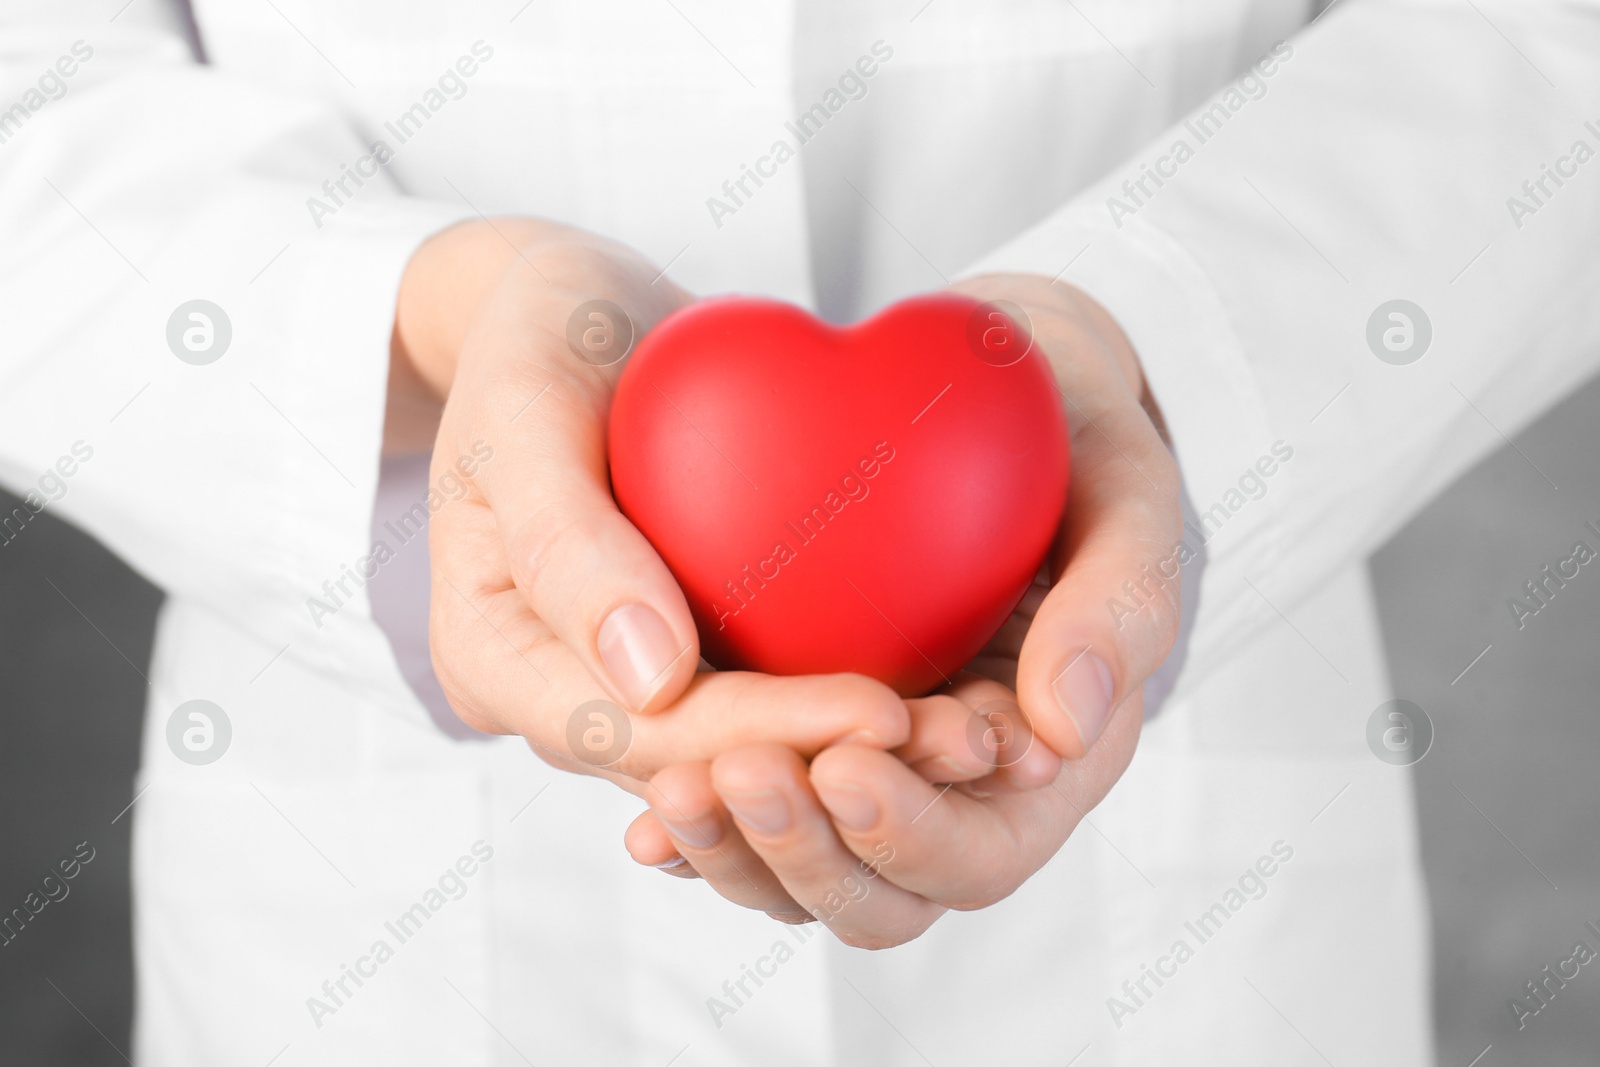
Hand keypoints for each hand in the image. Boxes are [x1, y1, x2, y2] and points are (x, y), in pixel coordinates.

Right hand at [393, 220, 916, 791]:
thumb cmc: (536, 337)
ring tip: (979, 737)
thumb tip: (651, 680)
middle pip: (700, 763)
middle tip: (968, 742)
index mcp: (490, 659)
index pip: (634, 732)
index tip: (882, 712)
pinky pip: (767, 693)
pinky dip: (850, 698)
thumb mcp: (524, 405)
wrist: (571, 313)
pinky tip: (951, 693)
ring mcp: (620, 680)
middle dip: (831, 762)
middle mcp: (555, 694)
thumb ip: (564, 540)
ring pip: (744, 750)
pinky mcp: (683, 653)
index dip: (759, 735)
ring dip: (858, 755)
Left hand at [625, 274, 1182, 944]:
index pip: (979, 854)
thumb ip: (1124, 595)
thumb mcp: (1122, 484)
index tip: (844, 762)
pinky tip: (642, 804)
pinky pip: (748, 804)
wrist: (988, 391)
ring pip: (801, 870)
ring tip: (673, 788)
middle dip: (807, 852)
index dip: (912, 833)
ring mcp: (876, 767)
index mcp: (1046, 758)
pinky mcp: (803, 733)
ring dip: (736, 849)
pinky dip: (697, 819)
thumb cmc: (1070, 433)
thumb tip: (1065, 731)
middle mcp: (957, 790)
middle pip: (880, 895)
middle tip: (737, 774)